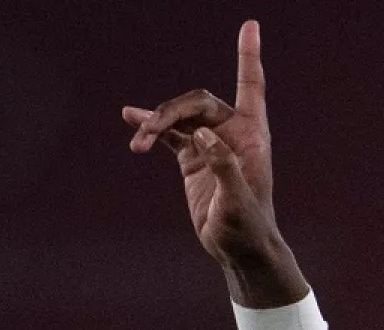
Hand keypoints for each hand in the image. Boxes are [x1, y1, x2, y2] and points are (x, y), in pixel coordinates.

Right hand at [123, 20, 301, 298]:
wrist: (239, 250)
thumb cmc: (248, 227)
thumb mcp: (239, 201)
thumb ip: (224, 167)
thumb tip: (203, 135)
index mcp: (252, 136)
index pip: (251, 87)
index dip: (248, 56)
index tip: (250, 25)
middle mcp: (232, 134)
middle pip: (198, 102)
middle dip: (171, 111)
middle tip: (148, 131)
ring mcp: (210, 145)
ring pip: (178, 117)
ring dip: (155, 123)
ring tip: (136, 140)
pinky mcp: (192, 160)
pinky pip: (168, 135)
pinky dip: (150, 128)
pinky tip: (131, 121)